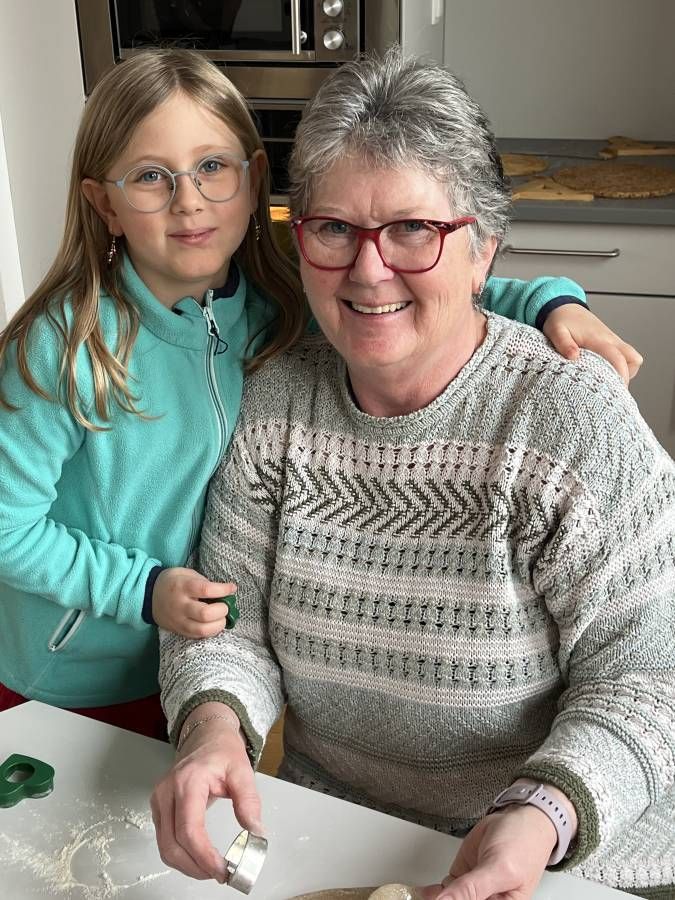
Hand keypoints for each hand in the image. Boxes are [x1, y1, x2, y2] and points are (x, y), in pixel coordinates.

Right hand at [150, 704, 262, 881]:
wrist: (205, 735)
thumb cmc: (221, 751)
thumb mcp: (242, 771)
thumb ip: (249, 802)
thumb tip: (256, 833)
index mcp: (188, 782)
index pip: (189, 829)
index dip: (204, 856)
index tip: (222, 870)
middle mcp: (167, 792)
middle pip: (171, 844)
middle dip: (195, 867)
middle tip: (220, 874)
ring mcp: (159, 800)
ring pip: (164, 847)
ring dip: (187, 865)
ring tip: (211, 869)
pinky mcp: (158, 807)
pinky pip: (164, 839)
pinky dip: (180, 854)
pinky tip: (198, 857)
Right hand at [152, 567, 235, 636]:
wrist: (149, 596)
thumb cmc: (173, 582)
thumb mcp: (187, 574)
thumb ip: (204, 582)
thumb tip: (225, 591)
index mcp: (182, 587)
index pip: (206, 590)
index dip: (223, 590)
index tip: (232, 588)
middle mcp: (180, 605)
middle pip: (205, 614)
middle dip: (222, 611)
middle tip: (225, 606)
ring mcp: (179, 621)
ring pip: (202, 630)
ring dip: (218, 625)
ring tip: (222, 617)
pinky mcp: (179, 631)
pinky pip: (198, 636)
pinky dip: (210, 631)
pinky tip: (214, 624)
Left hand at [420, 805, 555, 899]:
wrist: (520, 816)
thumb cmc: (523, 842)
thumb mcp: (500, 868)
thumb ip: (472, 888)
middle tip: (425, 897)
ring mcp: (473, 891)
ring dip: (434, 899)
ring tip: (417, 896)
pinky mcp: (462, 878)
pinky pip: (444, 891)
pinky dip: (431, 892)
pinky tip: (420, 892)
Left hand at [543, 304, 642, 384]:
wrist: (564, 306)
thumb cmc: (560, 320)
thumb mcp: (556, 331)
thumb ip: (564, 344)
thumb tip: (573, 357)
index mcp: (598, 339)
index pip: (618, 358)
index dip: (621, 376)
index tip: (616, 391)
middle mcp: (610, 340)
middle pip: (633, 359)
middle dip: (625, 377)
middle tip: (610, 390)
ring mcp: (612, 341)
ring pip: (631, 358)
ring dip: (625, 371)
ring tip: (607, 382)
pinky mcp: (611, 343)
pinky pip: (625, 357)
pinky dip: (620, 366)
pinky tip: (604, 372)